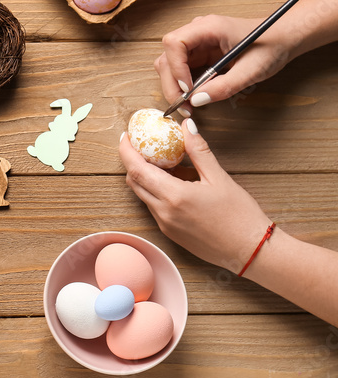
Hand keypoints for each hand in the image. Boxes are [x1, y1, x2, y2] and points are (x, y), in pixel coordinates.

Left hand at [119, 118, 271, 271]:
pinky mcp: (170, 233)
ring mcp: (165, 225)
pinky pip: (154, 207)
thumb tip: (186, 126)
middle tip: (142, 145)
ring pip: (143, 195)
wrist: (251, 251)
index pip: (137, 169)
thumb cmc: (240, 215)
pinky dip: (157, 191)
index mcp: (174, 196)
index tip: (126, 137)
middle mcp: (164, 212)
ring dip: (146, 177)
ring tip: (166, 163)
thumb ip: (198, 151)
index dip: (126, 151)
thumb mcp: (219, 178)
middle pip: (134, 182)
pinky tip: (176, 184)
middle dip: (133, 162)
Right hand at [156, 15, 294, 112]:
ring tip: (188, 105)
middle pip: (167, 56)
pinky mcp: (199, 53)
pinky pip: (181, 69)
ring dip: (174, 85)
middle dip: (171, 83)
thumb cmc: (271, 46)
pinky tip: (194, 97)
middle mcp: (197, 32)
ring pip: (169, 63)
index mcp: (209, 27)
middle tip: (184, 106)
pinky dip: (183, 85)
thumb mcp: (252, 70)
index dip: (176, 67)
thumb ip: (224, 86)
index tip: (188, 88)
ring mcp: (196, 42)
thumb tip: (196, 101)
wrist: (283, 38)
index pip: (175, 42)